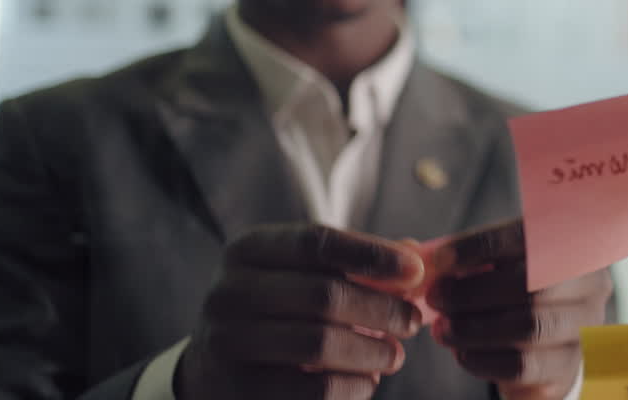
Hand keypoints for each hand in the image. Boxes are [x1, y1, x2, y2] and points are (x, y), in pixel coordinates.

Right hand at [176, 224, 424, 399]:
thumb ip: (352, 263)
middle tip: (412, 321)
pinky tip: (368, 381)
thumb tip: (414, 254)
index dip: (371, 254)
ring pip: (321, 344)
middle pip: (324, 295)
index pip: (317, 242)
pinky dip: (353, 385)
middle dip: (381, 308)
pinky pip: (314, 389)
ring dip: (372, 351)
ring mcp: (226, 342)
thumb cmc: (275, 310)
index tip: (415, 270)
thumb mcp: (300, 274)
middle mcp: (229, 291)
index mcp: (249, 249)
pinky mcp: (236, 389)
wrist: (212, 368)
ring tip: (394, 355)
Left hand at [427, 219, 611, 399]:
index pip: (527, 237)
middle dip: (471, 292)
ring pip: (528, 327)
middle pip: (530, 285)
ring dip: (473, 328)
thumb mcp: (499, 262)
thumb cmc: (517, 289)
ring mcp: (585, 327)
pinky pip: (524, 365)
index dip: (478, 247)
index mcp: (572, 243)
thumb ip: (465, 257)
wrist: (552, 341)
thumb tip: (419, 258)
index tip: (438, 260)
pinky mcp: (570, 366)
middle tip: (435, 298)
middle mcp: (589, 282)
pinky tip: (462, 352)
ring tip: (442, 329)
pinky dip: (482, 359)